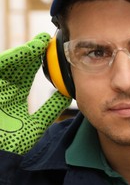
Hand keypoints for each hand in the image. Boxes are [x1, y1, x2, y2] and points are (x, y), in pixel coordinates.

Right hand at [0, 33, 71, 153]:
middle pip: (15, 64)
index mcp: (13, 94)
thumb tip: (68, 93)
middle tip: (45, 40)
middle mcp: (2, 89)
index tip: (50, 47)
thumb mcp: (37, 123)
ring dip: (19, 54)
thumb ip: (50, 107)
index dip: (36, 58)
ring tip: (36, 45)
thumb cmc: (11, 144)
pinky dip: (8, 61)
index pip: (25, 71)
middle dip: (29, 51)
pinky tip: (22, 55)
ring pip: (4, 65)